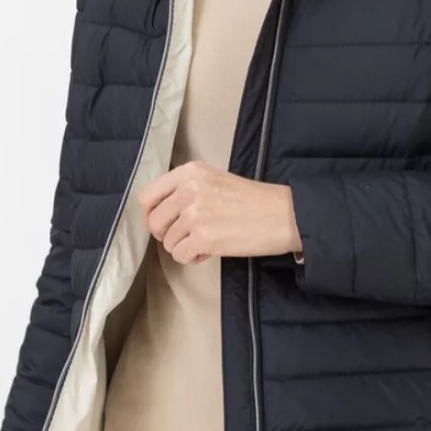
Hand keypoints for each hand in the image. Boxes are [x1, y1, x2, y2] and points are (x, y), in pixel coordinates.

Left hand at [139, 161, 301, 263]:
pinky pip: (181, 256)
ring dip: (184, 247)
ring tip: (207, 240)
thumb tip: (161, 212)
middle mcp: (188, 190)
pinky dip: (193, 258)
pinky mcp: (203, 238)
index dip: (151, 214)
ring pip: (168, 242)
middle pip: (154, 222)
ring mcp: (194, 215)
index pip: (147, 196)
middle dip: (167, 234)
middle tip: (186, 237)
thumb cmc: (254, 200)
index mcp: (189, 172)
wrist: (283, 215)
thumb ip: (187, 189)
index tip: (162, 223)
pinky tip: (211, 250)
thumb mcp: (215, 179)